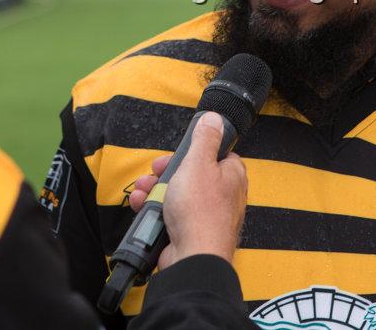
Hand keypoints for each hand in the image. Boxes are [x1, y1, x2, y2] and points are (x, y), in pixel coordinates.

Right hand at [128, 112, 247, 269]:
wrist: (193, 257)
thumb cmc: (200, 212)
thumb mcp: (198, 163)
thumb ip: (205, 139)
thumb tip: (214, 119)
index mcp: (231, 175)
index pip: (216, 154)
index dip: (193, 152)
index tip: (177, 153)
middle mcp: (223, 195)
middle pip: (192, 174)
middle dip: (167, 172)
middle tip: (155, 171)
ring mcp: (207, 215)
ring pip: (178, 194)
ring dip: (156, 190)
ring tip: (144, 190)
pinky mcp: (191, 232)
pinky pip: (172, 214)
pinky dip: (156, 210)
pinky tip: (145, 207)